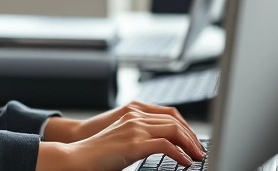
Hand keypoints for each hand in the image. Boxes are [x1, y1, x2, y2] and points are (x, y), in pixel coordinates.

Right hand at [43, 101, 197, 143]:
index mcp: (134, 113)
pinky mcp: (134, 144)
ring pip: (174, 130)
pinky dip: (179, 154)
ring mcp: (135, 128)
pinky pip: (166, 146)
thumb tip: (162, 146)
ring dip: (189, 145)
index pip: (169, 113)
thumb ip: (140, 136)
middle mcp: (136, 117)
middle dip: (192, 136)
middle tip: (200, 150)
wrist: (77, 157)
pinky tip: (184, 163)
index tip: (193, 139)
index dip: (185, 126)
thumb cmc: (97, 152)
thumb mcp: (122, 138)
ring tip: (196, 157)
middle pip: (175, 121)